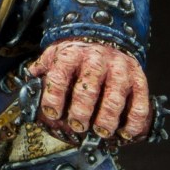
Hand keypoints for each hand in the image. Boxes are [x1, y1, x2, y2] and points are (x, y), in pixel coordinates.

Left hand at [28, 40, 150, 141]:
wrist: (106, 36)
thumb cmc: (77, 54)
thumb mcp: (55, 54)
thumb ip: (42, 68)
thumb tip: (30, 79)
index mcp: (71, 55)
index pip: (59, 77)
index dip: (54, 98)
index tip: (53, 114)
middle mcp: (96, 60)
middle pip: (88, 89)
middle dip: (81, 112)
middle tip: (78, 125)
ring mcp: (119, 69)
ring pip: (115, 97)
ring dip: (107, 119)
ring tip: (100, 131)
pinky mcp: (138, 77)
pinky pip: (139, 102)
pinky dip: (134, 121)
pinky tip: (125, 132)